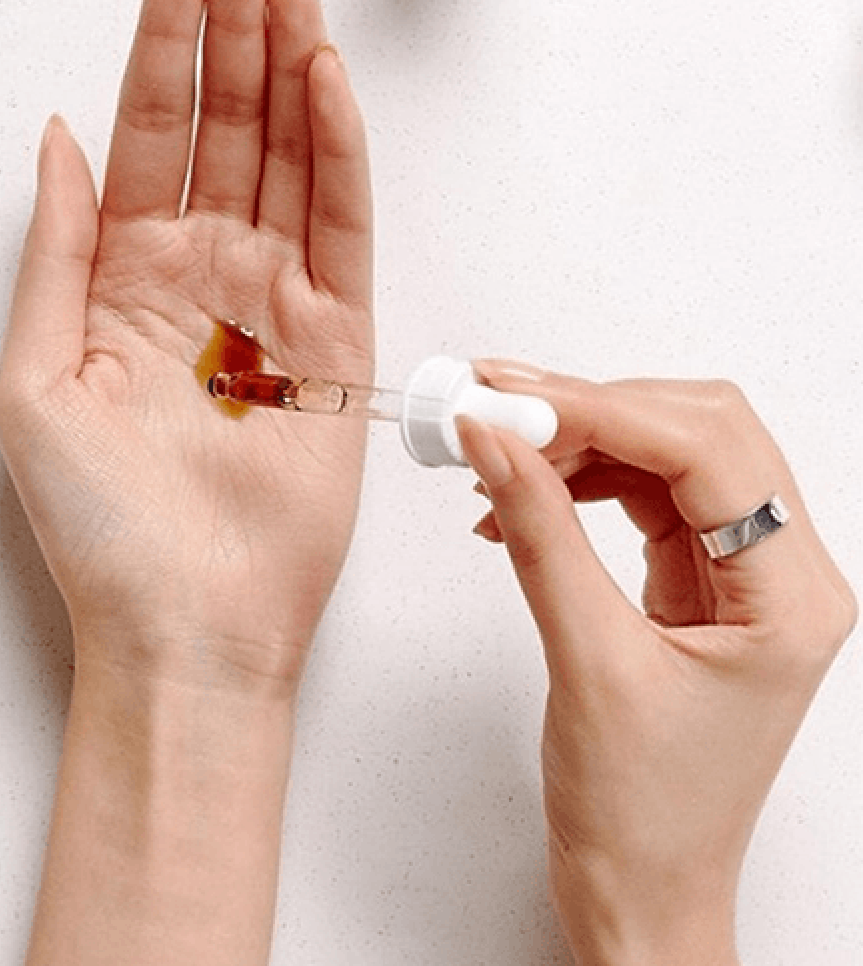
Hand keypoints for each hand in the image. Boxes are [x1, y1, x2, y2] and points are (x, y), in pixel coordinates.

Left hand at [0, 0, 371, 692]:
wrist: (189, 621)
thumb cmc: (105, 528)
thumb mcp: (34, 380)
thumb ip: (56, 253)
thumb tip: (62, 143)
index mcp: (126, 285)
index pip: (149, 139)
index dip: (161, 52)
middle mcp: (204, 284)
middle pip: (225, 135)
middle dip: (234, 41)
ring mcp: (276, 309)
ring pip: (290, 166)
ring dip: (289, 77)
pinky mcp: (338, 346)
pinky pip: (343, 231)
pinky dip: (339, 159)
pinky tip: (327, 90)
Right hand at [458, 362, 855, 964]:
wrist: (641, 886)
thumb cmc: (641, 813)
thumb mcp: (587, 660)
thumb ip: (541, 534)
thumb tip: (496, 441)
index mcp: (791, 597)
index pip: (709, 451)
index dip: (603, 411)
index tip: (512, 400)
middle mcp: (782, 573)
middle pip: (699, 433)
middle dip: (592, 411)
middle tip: (500, 410)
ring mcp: (740, 575)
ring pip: (667, 456)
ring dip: (579, 442)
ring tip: (498, 452)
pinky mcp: (696, 582)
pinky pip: (642, 497)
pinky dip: (578, 482)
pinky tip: (521, 498)